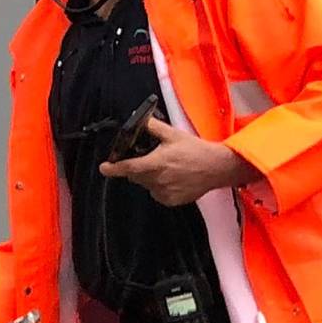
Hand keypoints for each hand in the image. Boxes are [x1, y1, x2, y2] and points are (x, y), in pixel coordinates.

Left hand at [100, 119, 259, 207]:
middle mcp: (158, 180)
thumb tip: (141, 121)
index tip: (104, 168)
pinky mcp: (171, 200)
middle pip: (135, 176)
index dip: (113, 169)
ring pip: (146, 185)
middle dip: (138, 167)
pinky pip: (157, 193)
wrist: (217, 168)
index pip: (128, 168)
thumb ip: (154, 127)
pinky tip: (173, 178)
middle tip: (152, 159)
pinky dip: (159, 186)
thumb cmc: (196, 150)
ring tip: (168, 168)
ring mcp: (164, 192)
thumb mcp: (174, 134)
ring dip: (150, 177)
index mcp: (156, 163)